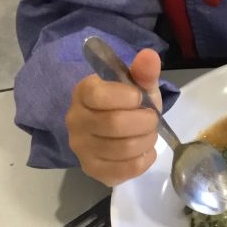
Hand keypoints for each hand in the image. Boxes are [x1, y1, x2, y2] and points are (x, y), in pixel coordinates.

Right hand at [66, 48, 161, 185]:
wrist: (117, 128)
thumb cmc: (127, 102)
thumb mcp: (137, 84)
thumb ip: (143, 71)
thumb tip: (149, 56)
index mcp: (83, 92)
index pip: (98, 95)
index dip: (126, 96)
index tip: (138, 96)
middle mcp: (75, 120)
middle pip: (114, 124)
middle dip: (145, 121)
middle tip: (152, 118)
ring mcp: (81, 148)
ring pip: (122, 149)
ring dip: (147, 141)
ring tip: (149, 134)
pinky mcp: (92, 170)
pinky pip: (125, 170)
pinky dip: (144, 160)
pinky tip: (144, 151)